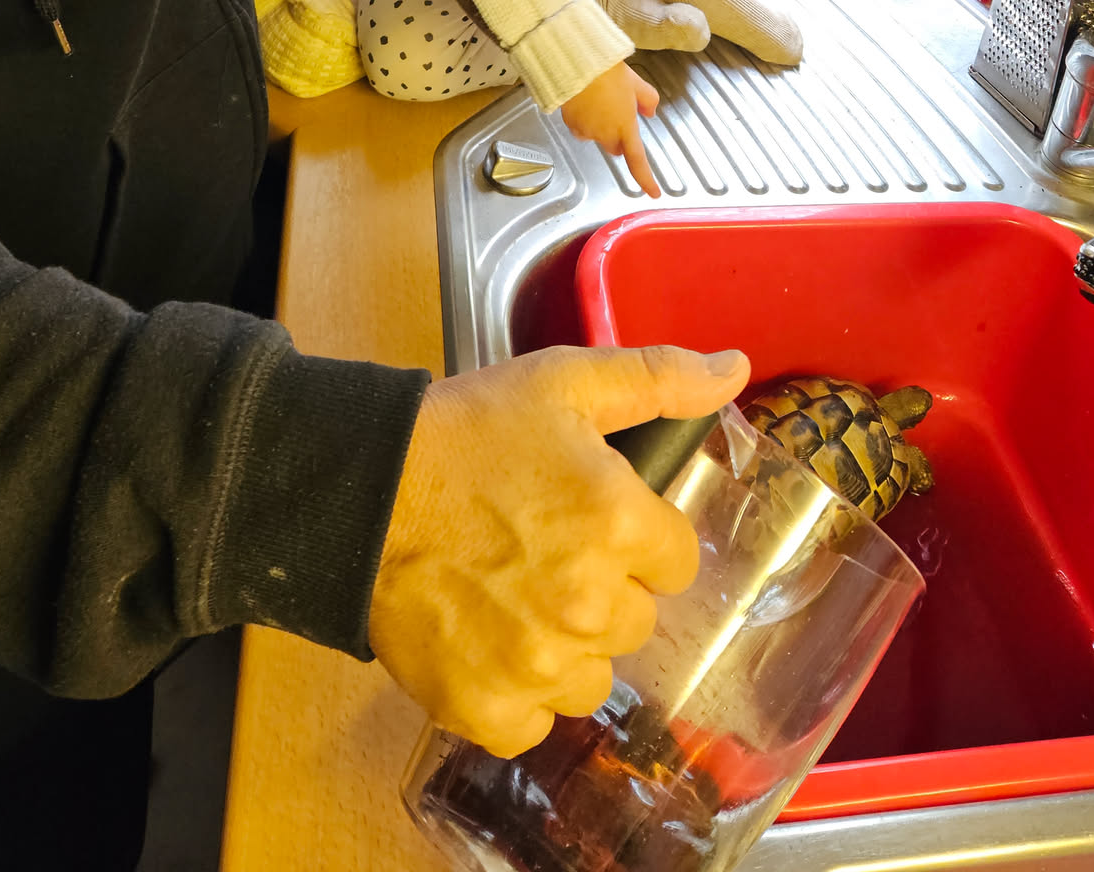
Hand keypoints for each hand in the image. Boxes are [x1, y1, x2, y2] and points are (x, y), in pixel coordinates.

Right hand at [368, 344, 750, 757]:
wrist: (360, 490)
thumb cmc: (466, 432)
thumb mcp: (565, 381)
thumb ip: (659, 378)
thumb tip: (734, 370)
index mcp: (618, 523)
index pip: (677, 559)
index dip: (639, 535)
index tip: (595, 517)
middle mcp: (588, 603)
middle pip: (637, 621)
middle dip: (605, 588)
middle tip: (547, 550)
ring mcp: (535, 664)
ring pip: (591, 678)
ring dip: (566, 647)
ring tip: (517, 597)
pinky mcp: (483, 707)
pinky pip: (533, 724)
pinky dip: (516, 695)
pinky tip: (490, 644)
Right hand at [561, 63, 660, 198]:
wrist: (577, 64)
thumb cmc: (608, 72)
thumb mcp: (637, 83)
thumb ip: (648, 100)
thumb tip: (649, 112)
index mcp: (625, 127)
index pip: (638, 161)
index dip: (646, 179)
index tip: (653, 193)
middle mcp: (605, 135)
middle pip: (616, 147)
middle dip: (618, 137)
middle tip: (619, 111)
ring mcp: (586, 132)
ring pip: (597, 137)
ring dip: (601, 126)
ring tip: (600, 100)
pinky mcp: (570, 125)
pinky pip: (581, 129)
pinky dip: (585, 120)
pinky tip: (586, 101)